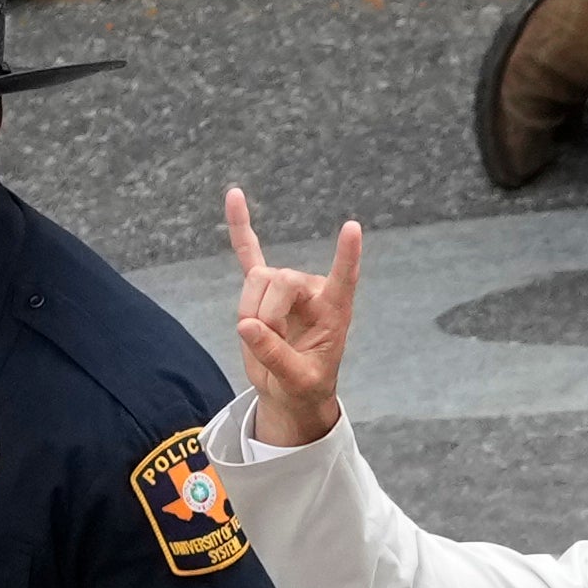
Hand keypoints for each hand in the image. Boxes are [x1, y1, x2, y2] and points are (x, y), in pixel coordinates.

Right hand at [225, 189, 362, 449]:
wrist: (290, 390)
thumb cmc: (304, 386)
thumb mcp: (297, 381)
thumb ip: (276, 356)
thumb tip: (247, 327)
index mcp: (334, 310)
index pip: (344, 278)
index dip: (346, 256)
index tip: (352, 228)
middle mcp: (312, 290)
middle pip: (279, 280)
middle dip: (266, 315)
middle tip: (270, 345)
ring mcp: (287, 287)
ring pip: (256, 279)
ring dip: (249, 311)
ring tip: (263, 338)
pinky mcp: (263, 290)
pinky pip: (248, 253)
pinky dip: (240, 227)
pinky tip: (234, 196)